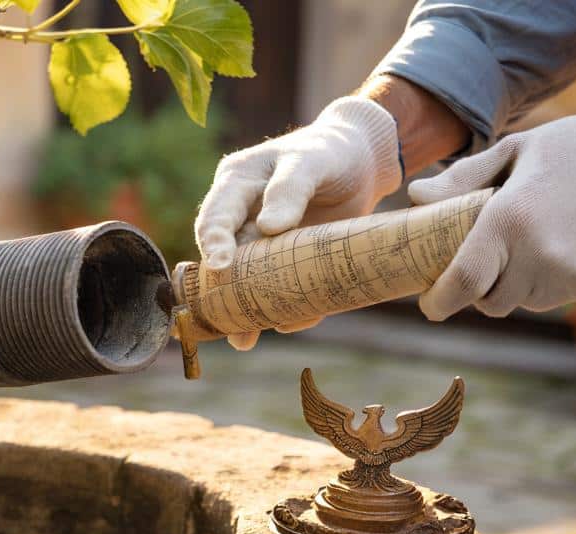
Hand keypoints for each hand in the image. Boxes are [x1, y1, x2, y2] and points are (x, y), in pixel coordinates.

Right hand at [194, 96, 401, 348]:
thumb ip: (290, 187)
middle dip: (225, 293)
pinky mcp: (287, 262)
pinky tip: (295, 320)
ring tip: (246, 339)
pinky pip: (283, 288)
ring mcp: (263, 244)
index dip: (214, 243)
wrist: (361, 163)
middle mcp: (242, 217)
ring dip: (251, 311)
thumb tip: (267, 227)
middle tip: (229, 321)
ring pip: (250, 281)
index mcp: (237, 183)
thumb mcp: (313, 160)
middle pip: (226, 259)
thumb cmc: (331, 152)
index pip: (215, 217)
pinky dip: (290, 307)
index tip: (220, 266)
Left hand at [412, 95, 575, 320]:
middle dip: (477, 290)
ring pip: (521, 301)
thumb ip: (460, 179)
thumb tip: (416, 197)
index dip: (439, 302)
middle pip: (489, 302)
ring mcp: (570, 275)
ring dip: (512, 284)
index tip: (428, 303)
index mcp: (509, 222)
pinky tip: (557, 246)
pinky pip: (554, 296)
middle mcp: (538, 256)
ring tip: (525, 244)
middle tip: (480, 261)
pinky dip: (544, 282)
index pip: (462, 284)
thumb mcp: (513, 150)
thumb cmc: (572, 149)